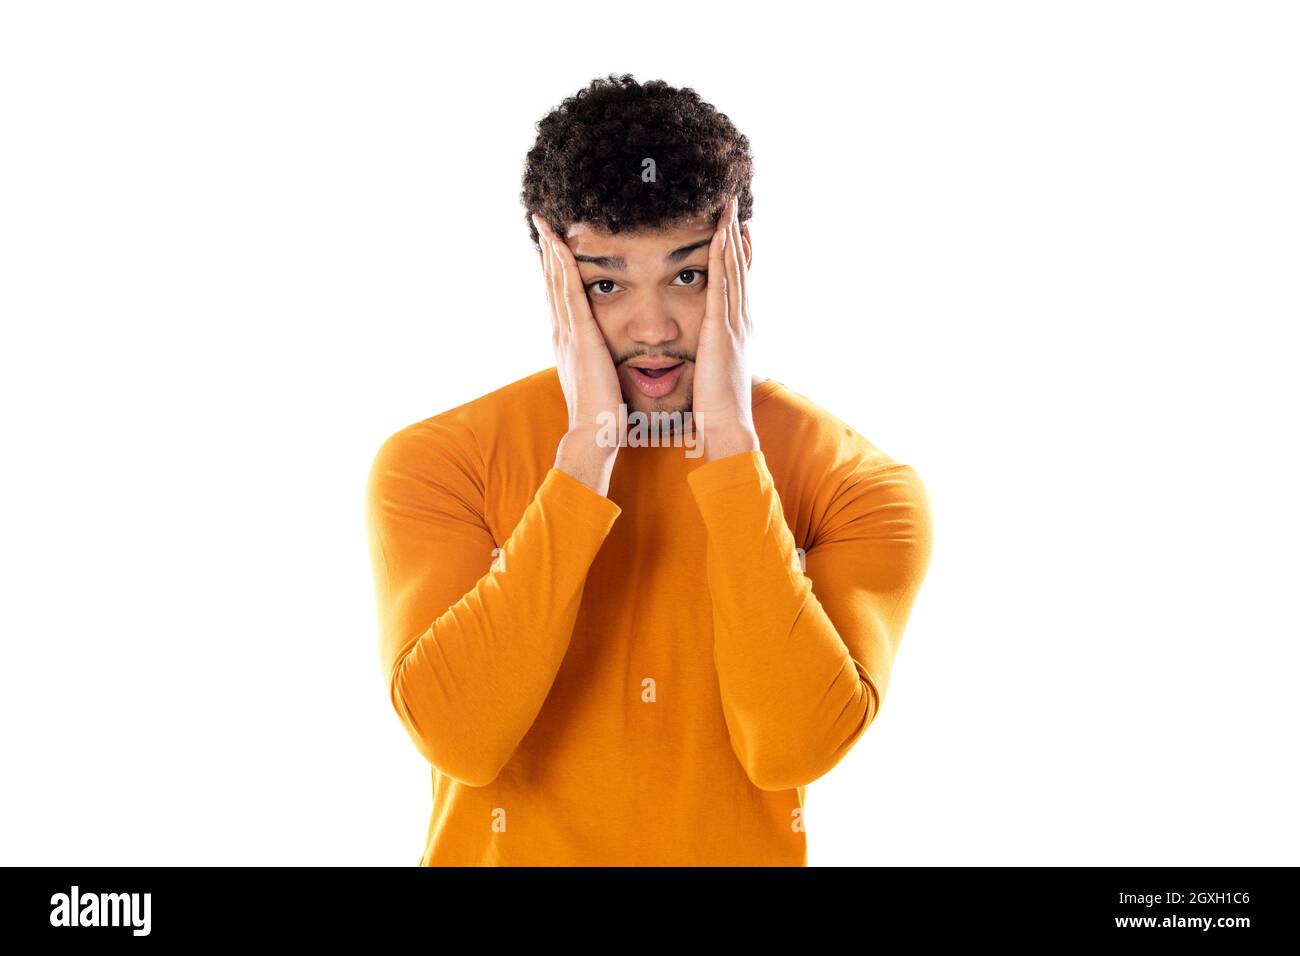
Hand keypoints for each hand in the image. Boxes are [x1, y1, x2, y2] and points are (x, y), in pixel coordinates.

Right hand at [533, 213, 622, 492]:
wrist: (594, 432)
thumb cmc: (602, 411)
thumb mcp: (600, 377)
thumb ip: (599, 362)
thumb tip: (605, 357)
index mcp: (570, 342)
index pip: (562, 298)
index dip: (556, 271)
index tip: (554, 246)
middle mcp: (563, 332)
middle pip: (553, 283)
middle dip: (548, 253)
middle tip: (543, 223)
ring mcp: (568, 332)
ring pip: (557, 282)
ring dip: (552, 251)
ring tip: (546, 224)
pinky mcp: (580, 335)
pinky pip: (570, 292)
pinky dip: (564, 267)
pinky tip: (561, 245)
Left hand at [693, 195, 759, 461]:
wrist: (726, 426)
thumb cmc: (717, 408)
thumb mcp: (714, 373)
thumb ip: (711, 356)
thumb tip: (707, 353)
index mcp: (736, 332)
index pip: (738, 285)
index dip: (738, 257)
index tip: (737, 231)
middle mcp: (740, 322)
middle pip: (739, 270)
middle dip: (737, 237)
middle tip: (734, 207)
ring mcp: (733, 324)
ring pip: (733, 271)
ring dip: (730, 237)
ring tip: (728, 209)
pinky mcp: (721, 330)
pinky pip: (722, 286)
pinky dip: (722, 259)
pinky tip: (719, 236)